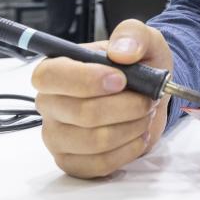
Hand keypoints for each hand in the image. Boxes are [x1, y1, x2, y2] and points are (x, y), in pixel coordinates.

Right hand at [31, 20, 173, 177]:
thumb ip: (133, 35)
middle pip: (83, 113)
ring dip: (132, 126)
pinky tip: (138, 134)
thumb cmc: (137, 66)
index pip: (51, 76)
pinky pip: (99, 164)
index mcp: (56, 70)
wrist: (149, 95)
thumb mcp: (142, 39)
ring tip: (144, 114)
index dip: (86, 80)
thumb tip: (122, 51)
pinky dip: (129, 149)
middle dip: (127, 106)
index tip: (121, 79)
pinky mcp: (72, 162)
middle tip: (147, 98)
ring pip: (96, 140)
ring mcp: (57, 136)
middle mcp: (50, 104)